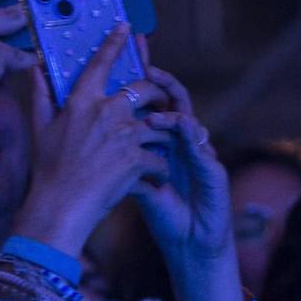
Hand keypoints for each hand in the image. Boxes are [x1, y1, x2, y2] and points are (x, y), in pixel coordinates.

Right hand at [15, 25, 167, 255]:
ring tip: (159, 151)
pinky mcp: (136, 159)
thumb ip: (40, 95)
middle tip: (161, 105)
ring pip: (160, 125)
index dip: (115, 43)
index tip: (127, 28)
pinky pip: (160, 158)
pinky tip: (153, 179)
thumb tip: (34, 68)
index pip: (101, 64)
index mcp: (82, 102)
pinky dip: (159, 170)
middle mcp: (106, 112)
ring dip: (164, 137)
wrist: (59, 207)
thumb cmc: (48, 170)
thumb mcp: (40, 129)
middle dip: (159, 94)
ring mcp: (123, 135)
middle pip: (146, 89)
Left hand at [132, 68, 241, 300]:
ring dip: (174, 106)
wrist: (191, 243)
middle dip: (162, 82)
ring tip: (158, 94)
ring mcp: (200, 153)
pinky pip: (202, 147)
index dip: (144, 80)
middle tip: (147, 67)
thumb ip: (119, 159)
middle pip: (175, 102)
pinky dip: (190, 134)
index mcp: (165, 142)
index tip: (131, 56)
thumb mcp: (135, 183)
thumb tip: (86, 137)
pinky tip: (180, 125)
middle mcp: (184, 142)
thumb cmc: (165, 213)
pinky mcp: (214, 170)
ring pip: (189, 119)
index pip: (154, 103)